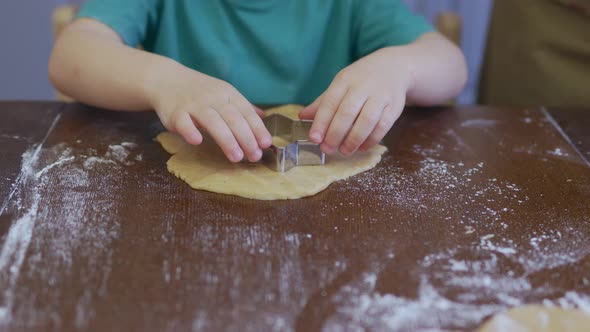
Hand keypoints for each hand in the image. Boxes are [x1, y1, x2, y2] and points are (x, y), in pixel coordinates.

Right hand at [148, 63, 270, 161]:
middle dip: (246, 138)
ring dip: (226, 140)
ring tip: (237, 157)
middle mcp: (212, 98)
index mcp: (227, 93)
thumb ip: (242, 107)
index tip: (266, 144)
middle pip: (232, 118)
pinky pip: (184, 123)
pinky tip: (198, 141)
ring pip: (212, 121)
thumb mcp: (223, 93)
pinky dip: (190, 131)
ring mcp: (193, 105)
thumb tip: (264, 117)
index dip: (257, 128)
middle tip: (254, 156)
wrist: (166, 79)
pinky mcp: (176, 113)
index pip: (246, 111)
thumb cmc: (199, 91)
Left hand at [299, 48, 411, 155]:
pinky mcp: (395, 106)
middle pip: (347, 112)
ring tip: (344, 151)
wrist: (393, 67)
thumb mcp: (340, 85)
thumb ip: (323, 102)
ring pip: (366, 120)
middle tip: (327, 149)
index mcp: (345, 80)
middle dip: (335, 133)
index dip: (321, 122)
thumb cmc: (361, 79)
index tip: (314, 138)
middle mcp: (363, 86)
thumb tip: (302, 117)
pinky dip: (371, 140)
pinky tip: (361, 148)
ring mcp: (380, 96)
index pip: (330, 102)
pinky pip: (383, 126)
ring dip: (353, 139)